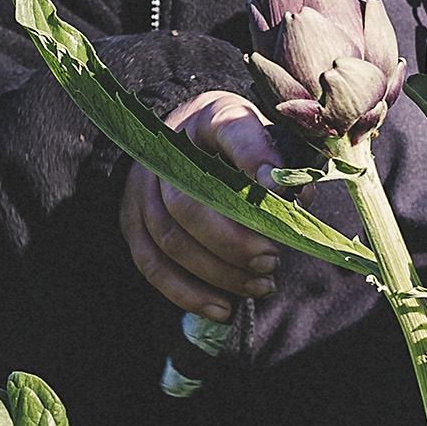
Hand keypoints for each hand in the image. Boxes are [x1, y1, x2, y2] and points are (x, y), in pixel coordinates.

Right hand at [120, 90, 280, 324]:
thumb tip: (295, 197)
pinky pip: (152, 266)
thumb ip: (282, 164)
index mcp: (211, 117)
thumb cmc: (235, 146)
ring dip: (219, 273)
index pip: (231, 131)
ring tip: (260, 285)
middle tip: (272, 259)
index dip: (256, 158)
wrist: (184, 141)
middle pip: (189, 202)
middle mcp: (166, 151)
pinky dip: (189, 294)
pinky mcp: (130, 221)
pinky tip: (224, 308)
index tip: (282, 187)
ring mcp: (141, 188)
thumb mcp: (264, 137)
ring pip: (172, 241)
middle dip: (234, 241)